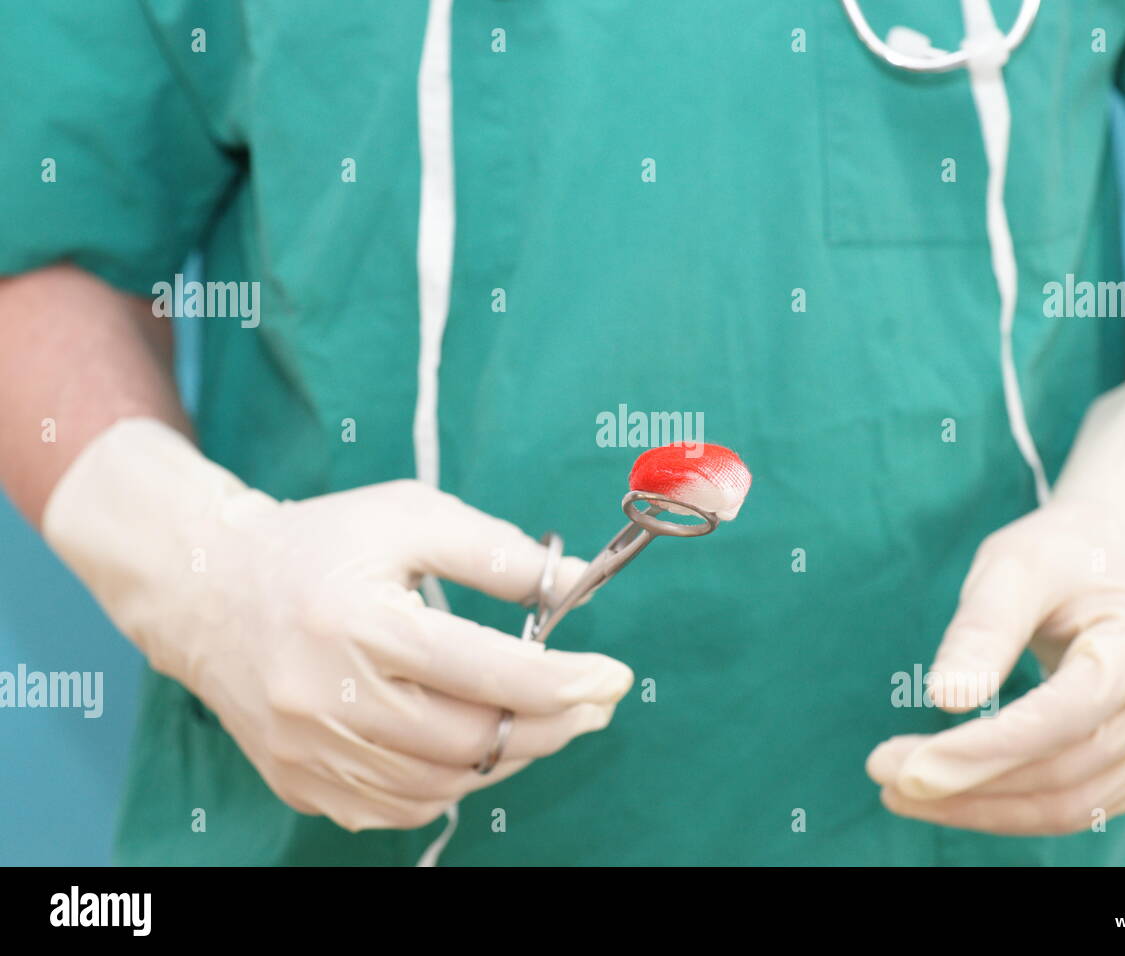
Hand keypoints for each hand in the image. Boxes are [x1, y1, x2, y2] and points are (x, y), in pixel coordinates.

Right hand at [44, 419, 632, 830]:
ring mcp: (313, 752)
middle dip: (556, 725)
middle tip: (596, 703)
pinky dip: (453, 781)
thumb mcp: (409, 517)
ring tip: (543, 719)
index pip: (491, 674)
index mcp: (363, 624)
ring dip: (511, 755)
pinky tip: (475, 743)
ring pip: (445, 783)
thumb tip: (573, 582)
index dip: (568, 681)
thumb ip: (497, 551)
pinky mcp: (302, 782)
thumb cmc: (319, 545)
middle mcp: (332, 699)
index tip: (614, 677)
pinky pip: (400, 807)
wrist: (208, 591)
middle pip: (476, 739)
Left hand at [867, 500, 1124, 833]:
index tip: (908, 768)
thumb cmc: (1068, 550)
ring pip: (1073, 803)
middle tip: (884, 773)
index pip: (1066, 716)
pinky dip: (1016, 809)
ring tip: (906, 793)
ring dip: (985, 808)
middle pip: (1066, 770)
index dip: (987, 750)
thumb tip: (945, 699)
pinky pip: (1082, 804)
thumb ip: (984, 628)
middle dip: (969, 784)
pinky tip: (958, 795)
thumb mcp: (1017, 564)